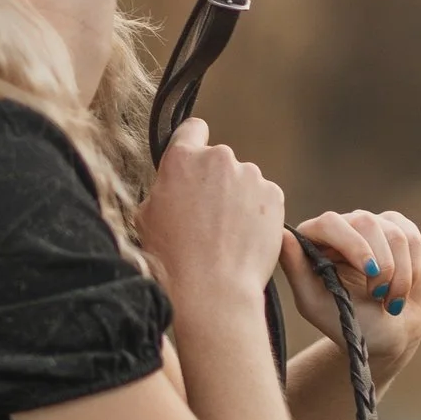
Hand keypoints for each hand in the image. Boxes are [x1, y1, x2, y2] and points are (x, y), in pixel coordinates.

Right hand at [137, 120, 286, 330]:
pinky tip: (244, 237)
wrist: (213, 289)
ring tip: (226, 234)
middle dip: (213, 181)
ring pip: (242, 180)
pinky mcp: (274, 195)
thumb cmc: (174, 259)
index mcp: (182, 159)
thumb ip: (163, 188)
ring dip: (237, 197)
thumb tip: (172, 186)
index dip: (192, 144)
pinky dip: (257, 212)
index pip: (192, 130)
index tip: (195, 158)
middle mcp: (218, 158)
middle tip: (206, 216)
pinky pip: (264, 197)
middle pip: (218, 161)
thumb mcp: (146, 217)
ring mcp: (249, 175)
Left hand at [282, 201, 420, 383]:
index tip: (370, 273)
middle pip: (366, 222)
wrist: (390, 335)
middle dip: (381, 264)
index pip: (330, 222)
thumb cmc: (348, 323)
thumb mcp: (316, 304)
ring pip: (394, 234)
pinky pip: (412, 238)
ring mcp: (373, 225)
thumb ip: (296, 270)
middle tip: (378, 296)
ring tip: (388, 300)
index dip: (353, 244)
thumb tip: (281, 234)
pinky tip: (401, 288)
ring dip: (398, 274)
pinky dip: (411, 270)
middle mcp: (343, 226)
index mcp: (315, 240)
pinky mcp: (400, 230)